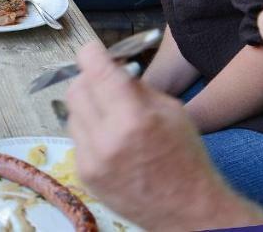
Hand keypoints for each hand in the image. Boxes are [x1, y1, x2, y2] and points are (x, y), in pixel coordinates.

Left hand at [66, 43, 262, 230]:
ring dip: (87, 107)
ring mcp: (91, 159)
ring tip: (111, 116)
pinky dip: (89, 132)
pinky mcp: (84, 175)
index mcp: (134, 118)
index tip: (92, 50)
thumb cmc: (187, 158)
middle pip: (76, 89)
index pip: (96, 71)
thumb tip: (110, 66)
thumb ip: (137, 87)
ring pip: (72, 114)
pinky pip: (76, 139)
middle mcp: (106, 138)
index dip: (91, 54)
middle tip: (103, 82)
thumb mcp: (172, 112)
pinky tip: (109, 140)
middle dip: (88, 80)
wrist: (190, 212)